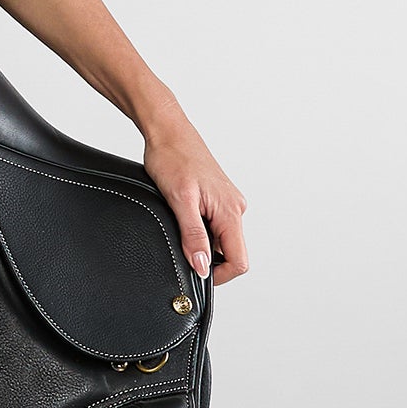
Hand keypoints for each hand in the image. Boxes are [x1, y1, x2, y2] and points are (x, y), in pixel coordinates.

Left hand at [142, 116, 249, 283]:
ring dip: (200, 242)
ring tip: (179, 222)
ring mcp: (227, 204)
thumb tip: (202, 266)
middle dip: (207, 258)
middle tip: (181, 246)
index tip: (195, 273)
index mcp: (230, 211)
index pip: (239, 260)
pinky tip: (182, 214)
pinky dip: (198, 229)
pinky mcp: (218, 200)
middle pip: (231, 252)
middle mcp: (235, 208)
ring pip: (220, 240)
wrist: (168, 133)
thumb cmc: (173, 158)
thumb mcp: (179, 201)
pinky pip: (214, 226)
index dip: (218, 274)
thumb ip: (193, 236)